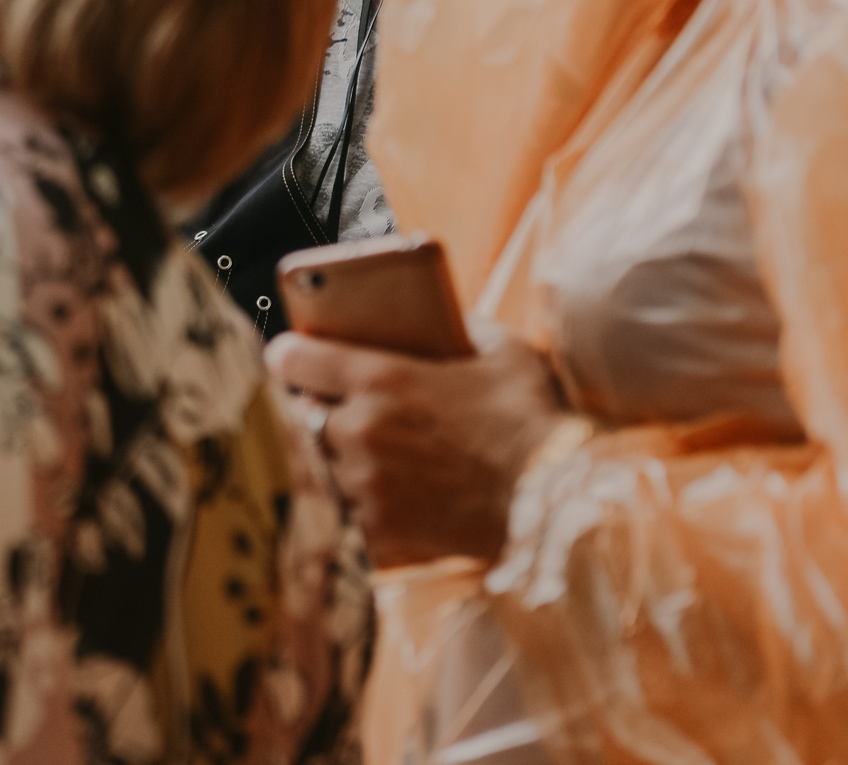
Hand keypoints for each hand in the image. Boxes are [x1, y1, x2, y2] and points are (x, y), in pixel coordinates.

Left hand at [267, 326, 566, 567]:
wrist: (559, 506)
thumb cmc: (535, 424)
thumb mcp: (505, 354)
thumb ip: (468, 327)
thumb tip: (451, 317)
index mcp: (381, 380)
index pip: (291, 358)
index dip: (289, 356)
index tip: (292, 358)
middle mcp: (360, 430)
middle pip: (295, 413)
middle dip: (307, 409)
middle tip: (325, 409)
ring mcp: (363, 483)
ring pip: (309, 464)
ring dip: (320, 458)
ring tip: (341, 455)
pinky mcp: (377, 530)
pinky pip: (333, 514)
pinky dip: (340, 507)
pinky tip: (358, 502)